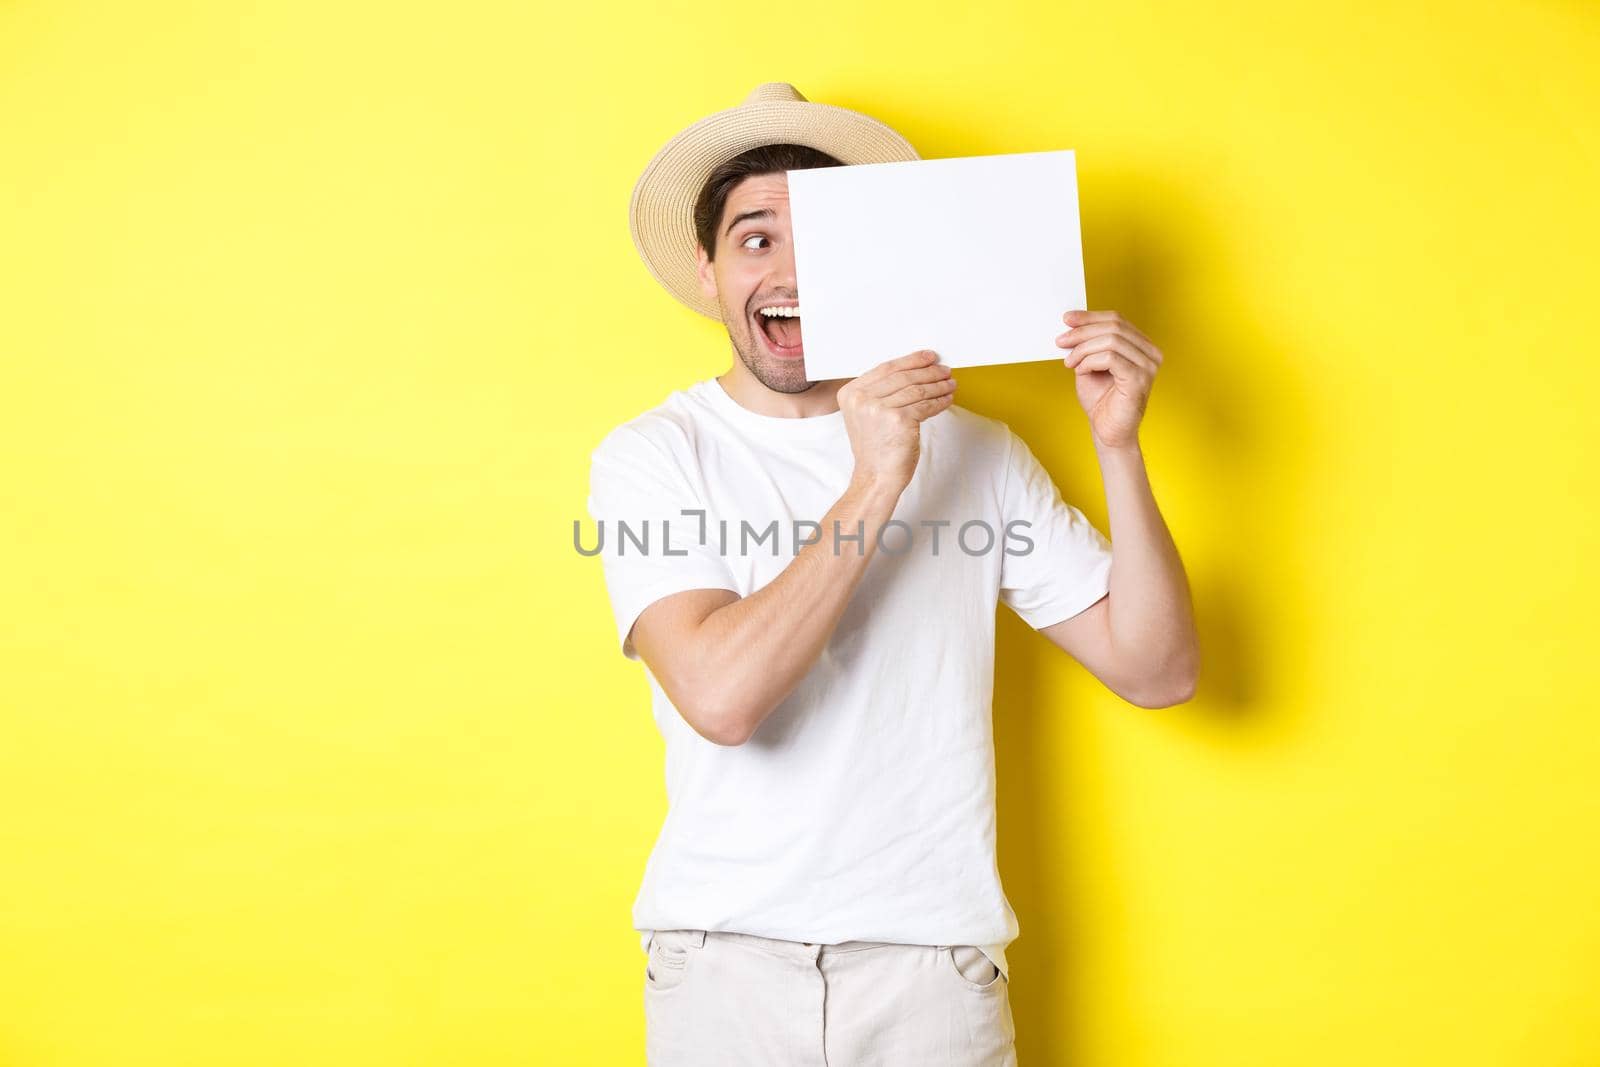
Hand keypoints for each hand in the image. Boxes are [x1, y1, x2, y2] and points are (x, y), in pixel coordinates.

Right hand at [837, 350, 955, 492]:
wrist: (876, 477)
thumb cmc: (876, 449)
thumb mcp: (867, 415)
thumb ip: (881, 392)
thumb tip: (915, 371)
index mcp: (851, 394)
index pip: (886, 368)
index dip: (911, 360)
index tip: (928, 357)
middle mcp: (862, 399)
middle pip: (903, 376)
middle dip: (928, 372)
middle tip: (944, 370)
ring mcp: (879, 409)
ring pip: (916, 390)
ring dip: (938, 386)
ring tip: (950, 384)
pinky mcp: (899, 420)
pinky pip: (925, 405)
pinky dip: (939, 401)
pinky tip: (946, 399)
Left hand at [1056, 310, 1162, 449]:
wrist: (1108, 432)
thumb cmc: (1101, 401)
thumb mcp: (1089, 364)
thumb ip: (1086, 344)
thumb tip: (1071, 323)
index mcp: (1142, 346)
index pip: (1117, 320)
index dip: (1090, 317)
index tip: (1067, 319)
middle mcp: (1150, 353)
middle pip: (1114, 327)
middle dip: (1082, 332)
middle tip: (1061, 341)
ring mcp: (1148, 366)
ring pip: (1110, 340)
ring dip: (1083, 350)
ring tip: (1070, 363)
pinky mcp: (1139, 379)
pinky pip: (1110, 357)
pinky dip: (1090, 361)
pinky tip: (1081, 371)